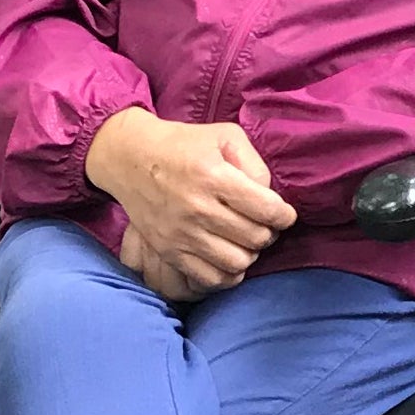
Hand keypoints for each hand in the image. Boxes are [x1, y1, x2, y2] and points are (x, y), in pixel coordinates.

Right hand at [85, 109, 294, 296]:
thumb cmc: (184, 145)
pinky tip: (228, 256)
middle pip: (256, 238)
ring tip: (244, 239)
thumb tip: (270, 197)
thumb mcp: (225, 137)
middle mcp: (197, 208)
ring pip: (237, 262)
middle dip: (269, 233)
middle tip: (263, 224)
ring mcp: (181, 234)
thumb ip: (254, 164)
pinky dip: (228, 273)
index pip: (267, 210)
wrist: (130, 158)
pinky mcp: (169, 251)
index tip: (283, 214)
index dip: (284, 215)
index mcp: (214, 176)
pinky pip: (210, 278)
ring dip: (249, 253)